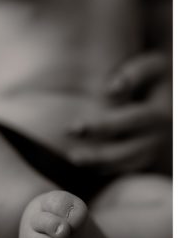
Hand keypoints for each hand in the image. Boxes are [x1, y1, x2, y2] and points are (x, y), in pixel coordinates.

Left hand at [67, 52, 171, 173]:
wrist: (174, 93)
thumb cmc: (160, 76)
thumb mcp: (154, 67)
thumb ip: (134, 74)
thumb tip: (112, 90)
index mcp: (161, 114)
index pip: (129, 122)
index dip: (100, 126)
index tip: (73, 128)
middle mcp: (163, 136)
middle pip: (129, 152)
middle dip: (98, 155)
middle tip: (71, 155)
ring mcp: (159, 150)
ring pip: (130, 166)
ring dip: (102, 166)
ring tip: (75, 159)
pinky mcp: (154, 159)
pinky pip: (132, 170)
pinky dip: (110, 169)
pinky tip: (90, 164)